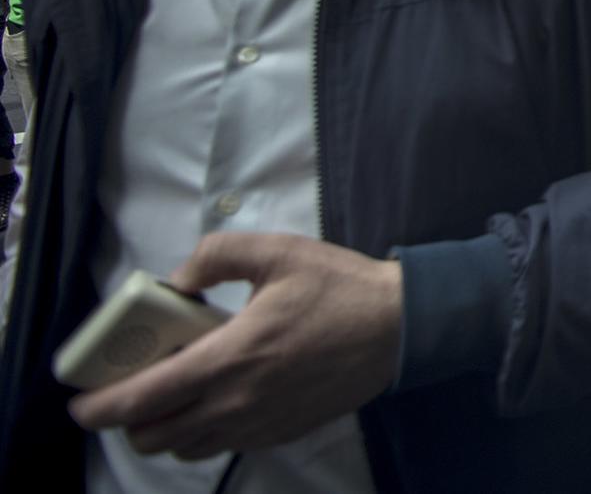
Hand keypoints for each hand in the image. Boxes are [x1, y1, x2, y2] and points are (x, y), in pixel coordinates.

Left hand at [70, 233, 400, 460]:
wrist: (401, 325)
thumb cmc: (339, 287)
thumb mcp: (278, 251)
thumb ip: (216, 255)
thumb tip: (179, 281)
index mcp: (229, 358)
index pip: (142, 400)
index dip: (99, 408)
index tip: (80, 403)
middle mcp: (237, 402)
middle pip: (154, 436)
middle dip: (129, 420)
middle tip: (133, 388)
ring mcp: (260, 424)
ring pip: (187, 447)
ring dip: (168, 428)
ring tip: (176, 393)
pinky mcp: (282, 432)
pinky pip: (225, 445)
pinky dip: (205, 430)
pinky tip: (222, 396)